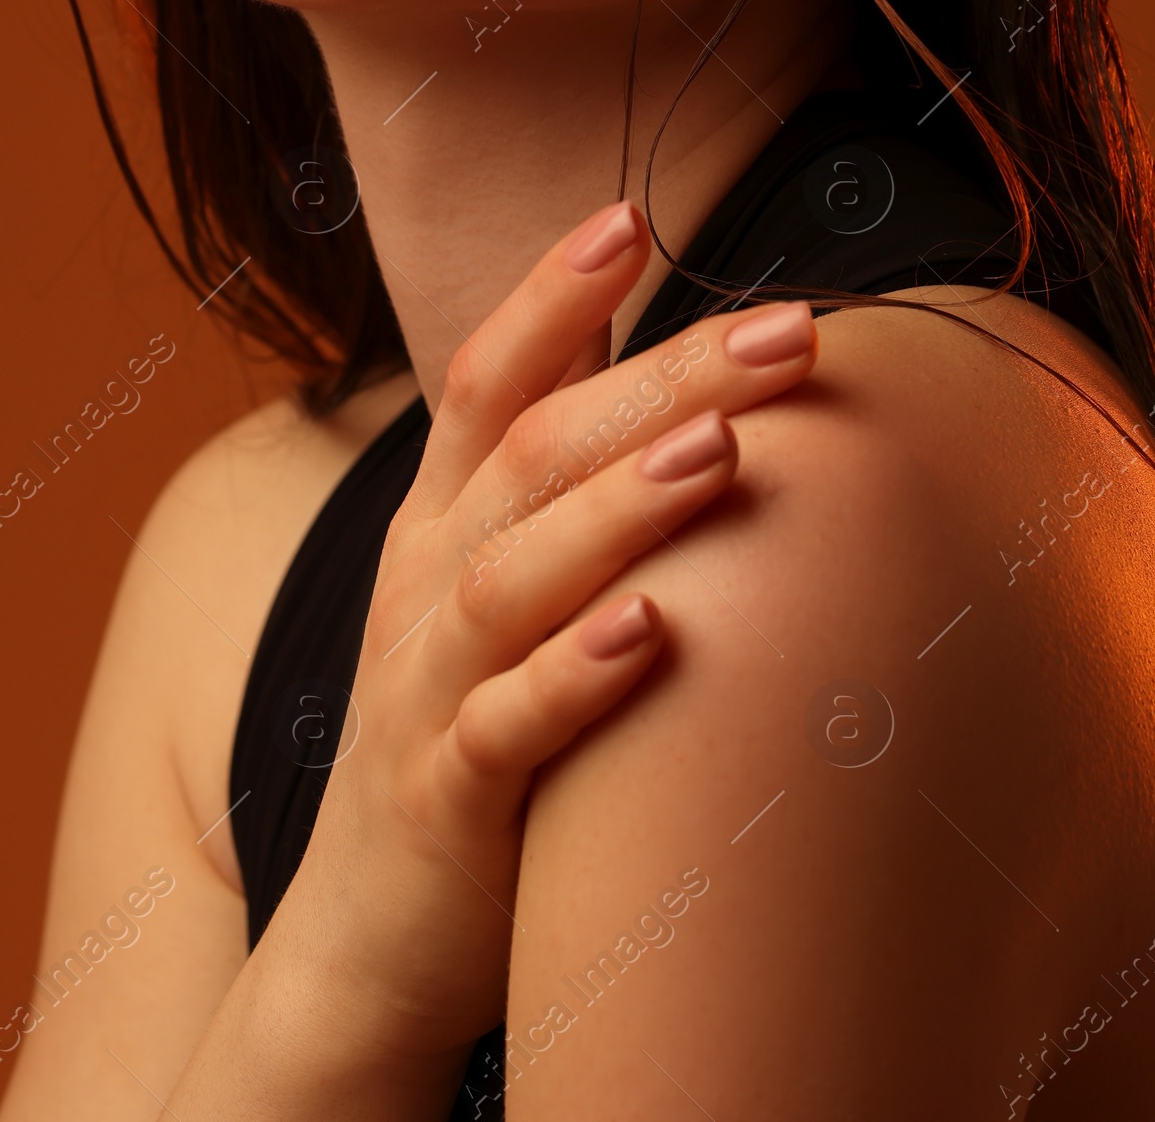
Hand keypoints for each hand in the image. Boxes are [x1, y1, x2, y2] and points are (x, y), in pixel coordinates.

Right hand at [256, 199, 817, 1092]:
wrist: (366, 939)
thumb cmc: (466, 726)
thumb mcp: (486, 580)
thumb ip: (543, 466)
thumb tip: (632, 329)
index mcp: (440, 520)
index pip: (489, 379)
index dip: (551, 294)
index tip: (633, 216)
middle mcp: (425, 583)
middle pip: (533, 453)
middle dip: (660, 379)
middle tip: (787, 329)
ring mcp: (426, 689)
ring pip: (515, 577)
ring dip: (620, 507)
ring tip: (722, 449)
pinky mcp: (446, 800)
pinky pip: (508, 729)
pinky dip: (575, 676)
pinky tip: (652, 633)